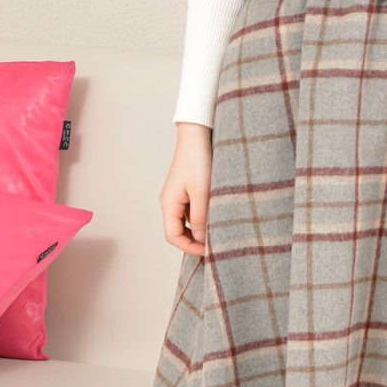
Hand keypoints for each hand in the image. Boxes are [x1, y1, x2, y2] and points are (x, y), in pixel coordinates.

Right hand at [161, 124, 211, 255]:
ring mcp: (177, 196)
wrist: (197, 135)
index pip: (173, 236)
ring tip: (217, 230)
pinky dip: (202, 217)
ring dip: (199, 229)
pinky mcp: (186, 190)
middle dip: (194, 240)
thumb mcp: (202, 192)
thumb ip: (200, 218)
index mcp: (168, 204)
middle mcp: (169, 202)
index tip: (208, 251)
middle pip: (178, 231)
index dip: (189, 247)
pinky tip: (216, 215)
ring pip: (186, 221)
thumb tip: (200, 240)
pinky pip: (191, 210)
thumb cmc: (198, 160)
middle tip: (215, 244)